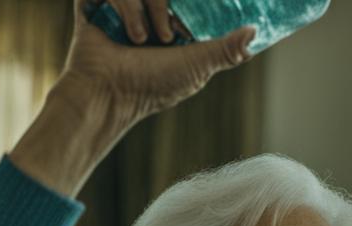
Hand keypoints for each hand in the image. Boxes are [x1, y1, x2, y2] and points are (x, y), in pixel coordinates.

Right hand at [59, 0, 256, 122]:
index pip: (188, 0)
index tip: (196, 18)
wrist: (108, 92)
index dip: (199, 3)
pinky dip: (128, 10)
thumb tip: (254, 32)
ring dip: (151, 10)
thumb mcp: (198, 66)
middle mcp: (147, 12)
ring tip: (145, 41)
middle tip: (170, 33)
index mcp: (172, 25)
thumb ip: (227, 49)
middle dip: (167, 7)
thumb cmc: (153, 84)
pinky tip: (130, 36)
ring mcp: (122, 6)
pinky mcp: (97, 2)